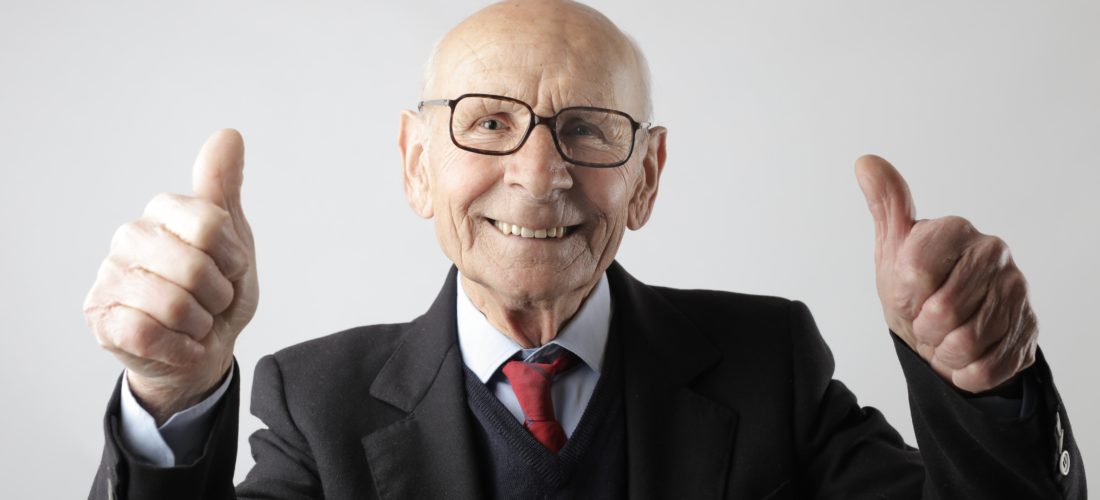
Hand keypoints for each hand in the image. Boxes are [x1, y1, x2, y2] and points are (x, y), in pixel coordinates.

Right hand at [84, 129, 257, 422]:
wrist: (204, 351)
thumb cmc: (217, 292)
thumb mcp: (234, 240)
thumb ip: (225, 189)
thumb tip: (229, 134)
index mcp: (164, 211)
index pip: (210, 224)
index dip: (232, 257)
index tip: (230, 267)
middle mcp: (129, 236)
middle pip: (194, 267)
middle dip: (218, 296)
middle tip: (212, 301)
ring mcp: (110, 277)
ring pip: (173, 305)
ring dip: (200, 324)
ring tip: (194, 321)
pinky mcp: (100, 318)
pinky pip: (150, 333)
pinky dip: (179, 346)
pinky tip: (177, 342)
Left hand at [855, 155, 1036, 393]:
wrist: (948, 329)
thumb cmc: (917, 285)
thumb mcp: (894, 248)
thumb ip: (886, 206)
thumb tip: (865, 162)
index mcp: (956, 229)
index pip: (915, 271)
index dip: (903, 295)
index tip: (906, 295)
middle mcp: (993, 253)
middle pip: (942, 311)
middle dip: (923, 328)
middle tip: (925, 321)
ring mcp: (1018, 291)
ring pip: (966, 342)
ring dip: (943, 351)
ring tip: (944, 337)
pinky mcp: (1030, 330)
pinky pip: (987, 367)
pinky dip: (965, 371)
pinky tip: (965, 355)